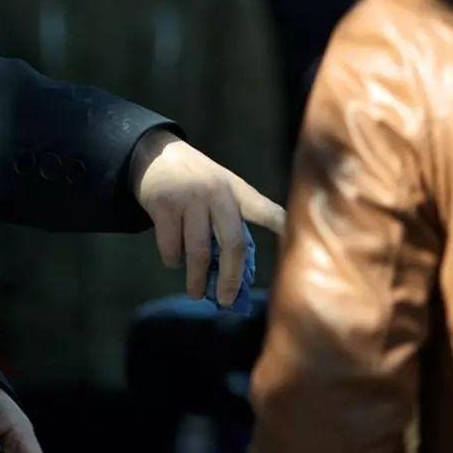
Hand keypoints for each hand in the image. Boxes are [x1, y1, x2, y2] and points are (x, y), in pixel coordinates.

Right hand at [130, 129, 284, 304]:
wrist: (154, 153)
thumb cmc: (193, 180)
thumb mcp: (219, 189)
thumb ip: (229, 221)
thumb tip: (231, 273)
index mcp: (236, 190)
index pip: (265, 210)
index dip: (283, 227)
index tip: (297, 245)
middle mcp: (217, 193)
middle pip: (233, 244)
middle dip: (231, 278)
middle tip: (227, 299)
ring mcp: (190, 198)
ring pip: (199, 252)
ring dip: (197, 279)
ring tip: (197, 293)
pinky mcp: (164, 205)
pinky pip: (171, 247)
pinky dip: (173, 260)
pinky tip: (174, 260)